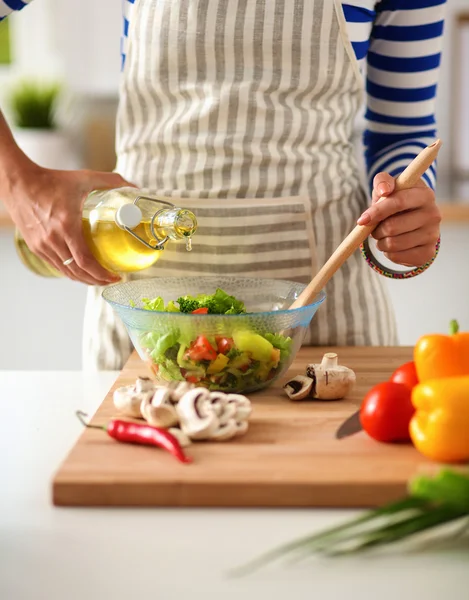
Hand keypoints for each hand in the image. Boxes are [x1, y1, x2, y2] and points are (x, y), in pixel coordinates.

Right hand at [5, 161, 135, 284]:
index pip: (85, 261)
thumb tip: (133, 186)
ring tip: (99, 279)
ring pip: (66, 272)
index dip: (101, 274)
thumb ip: (111, 181)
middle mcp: (52, 240)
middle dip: (97, 281)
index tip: (116, 276)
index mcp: (66, 226)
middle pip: (77, 272)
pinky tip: (81, 270)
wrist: (19, 182)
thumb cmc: (51, 180)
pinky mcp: (35, 246)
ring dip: (84, 279)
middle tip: (111, 280)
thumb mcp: (84, 178)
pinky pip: (56, 266)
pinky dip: (71, 272)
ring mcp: (42, 245)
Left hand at [357, 173, 440, 266]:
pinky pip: (397, 257)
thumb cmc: (395, 199)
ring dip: (380, 242)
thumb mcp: (388, 186)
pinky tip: (393, 245)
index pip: (398, 203)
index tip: (362, 220)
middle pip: (392, 227)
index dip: (377, 212)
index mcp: (425, 195)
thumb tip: (384, 190)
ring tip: (384, 235)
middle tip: (375, 228)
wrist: (412, 218)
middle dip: (376, 230)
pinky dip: (388, 253)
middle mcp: (433, 214)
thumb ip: (382, 182)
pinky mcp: (428, 253)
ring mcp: (433, 235)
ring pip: (393, 244)